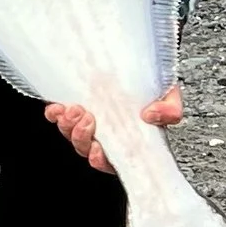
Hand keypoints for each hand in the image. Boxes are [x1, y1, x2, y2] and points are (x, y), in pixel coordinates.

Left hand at [44, 84, 183, 172]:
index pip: (111, 161)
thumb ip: (169, 109)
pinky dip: (55, 114)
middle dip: (82, 137)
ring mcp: (89, 122)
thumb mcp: (170, 96)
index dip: (100, 160)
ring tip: (75, 109)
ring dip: (68, 125)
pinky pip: (59, 117)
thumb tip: (151, 115)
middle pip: (86, 149)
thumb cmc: (156, 88)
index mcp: (128, 141)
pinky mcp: (75, 107)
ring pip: (71, 135)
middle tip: (86, 118)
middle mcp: (106, 135)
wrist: (144, 65)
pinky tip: (57, 108)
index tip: (98, 149)